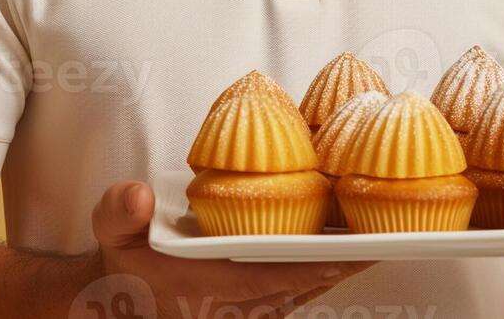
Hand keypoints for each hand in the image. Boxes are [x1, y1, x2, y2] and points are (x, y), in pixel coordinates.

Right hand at [87, 180, 374, 317]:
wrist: (112, 301)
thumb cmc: (120, 267)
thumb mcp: (112, 235)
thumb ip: (120, 214)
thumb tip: (134, 195)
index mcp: (210, 291)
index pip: (272, 279)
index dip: (315, 266)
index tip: (353, 253)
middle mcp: (235, 307)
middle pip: (302, 286)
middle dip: (343, 265)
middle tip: (391, 240)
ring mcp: (245, 310)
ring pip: (304, 290)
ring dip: (338, 269)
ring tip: (382, 241)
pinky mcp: (252, 306)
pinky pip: (295, 291)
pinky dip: (321, 271)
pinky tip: (348, 251)